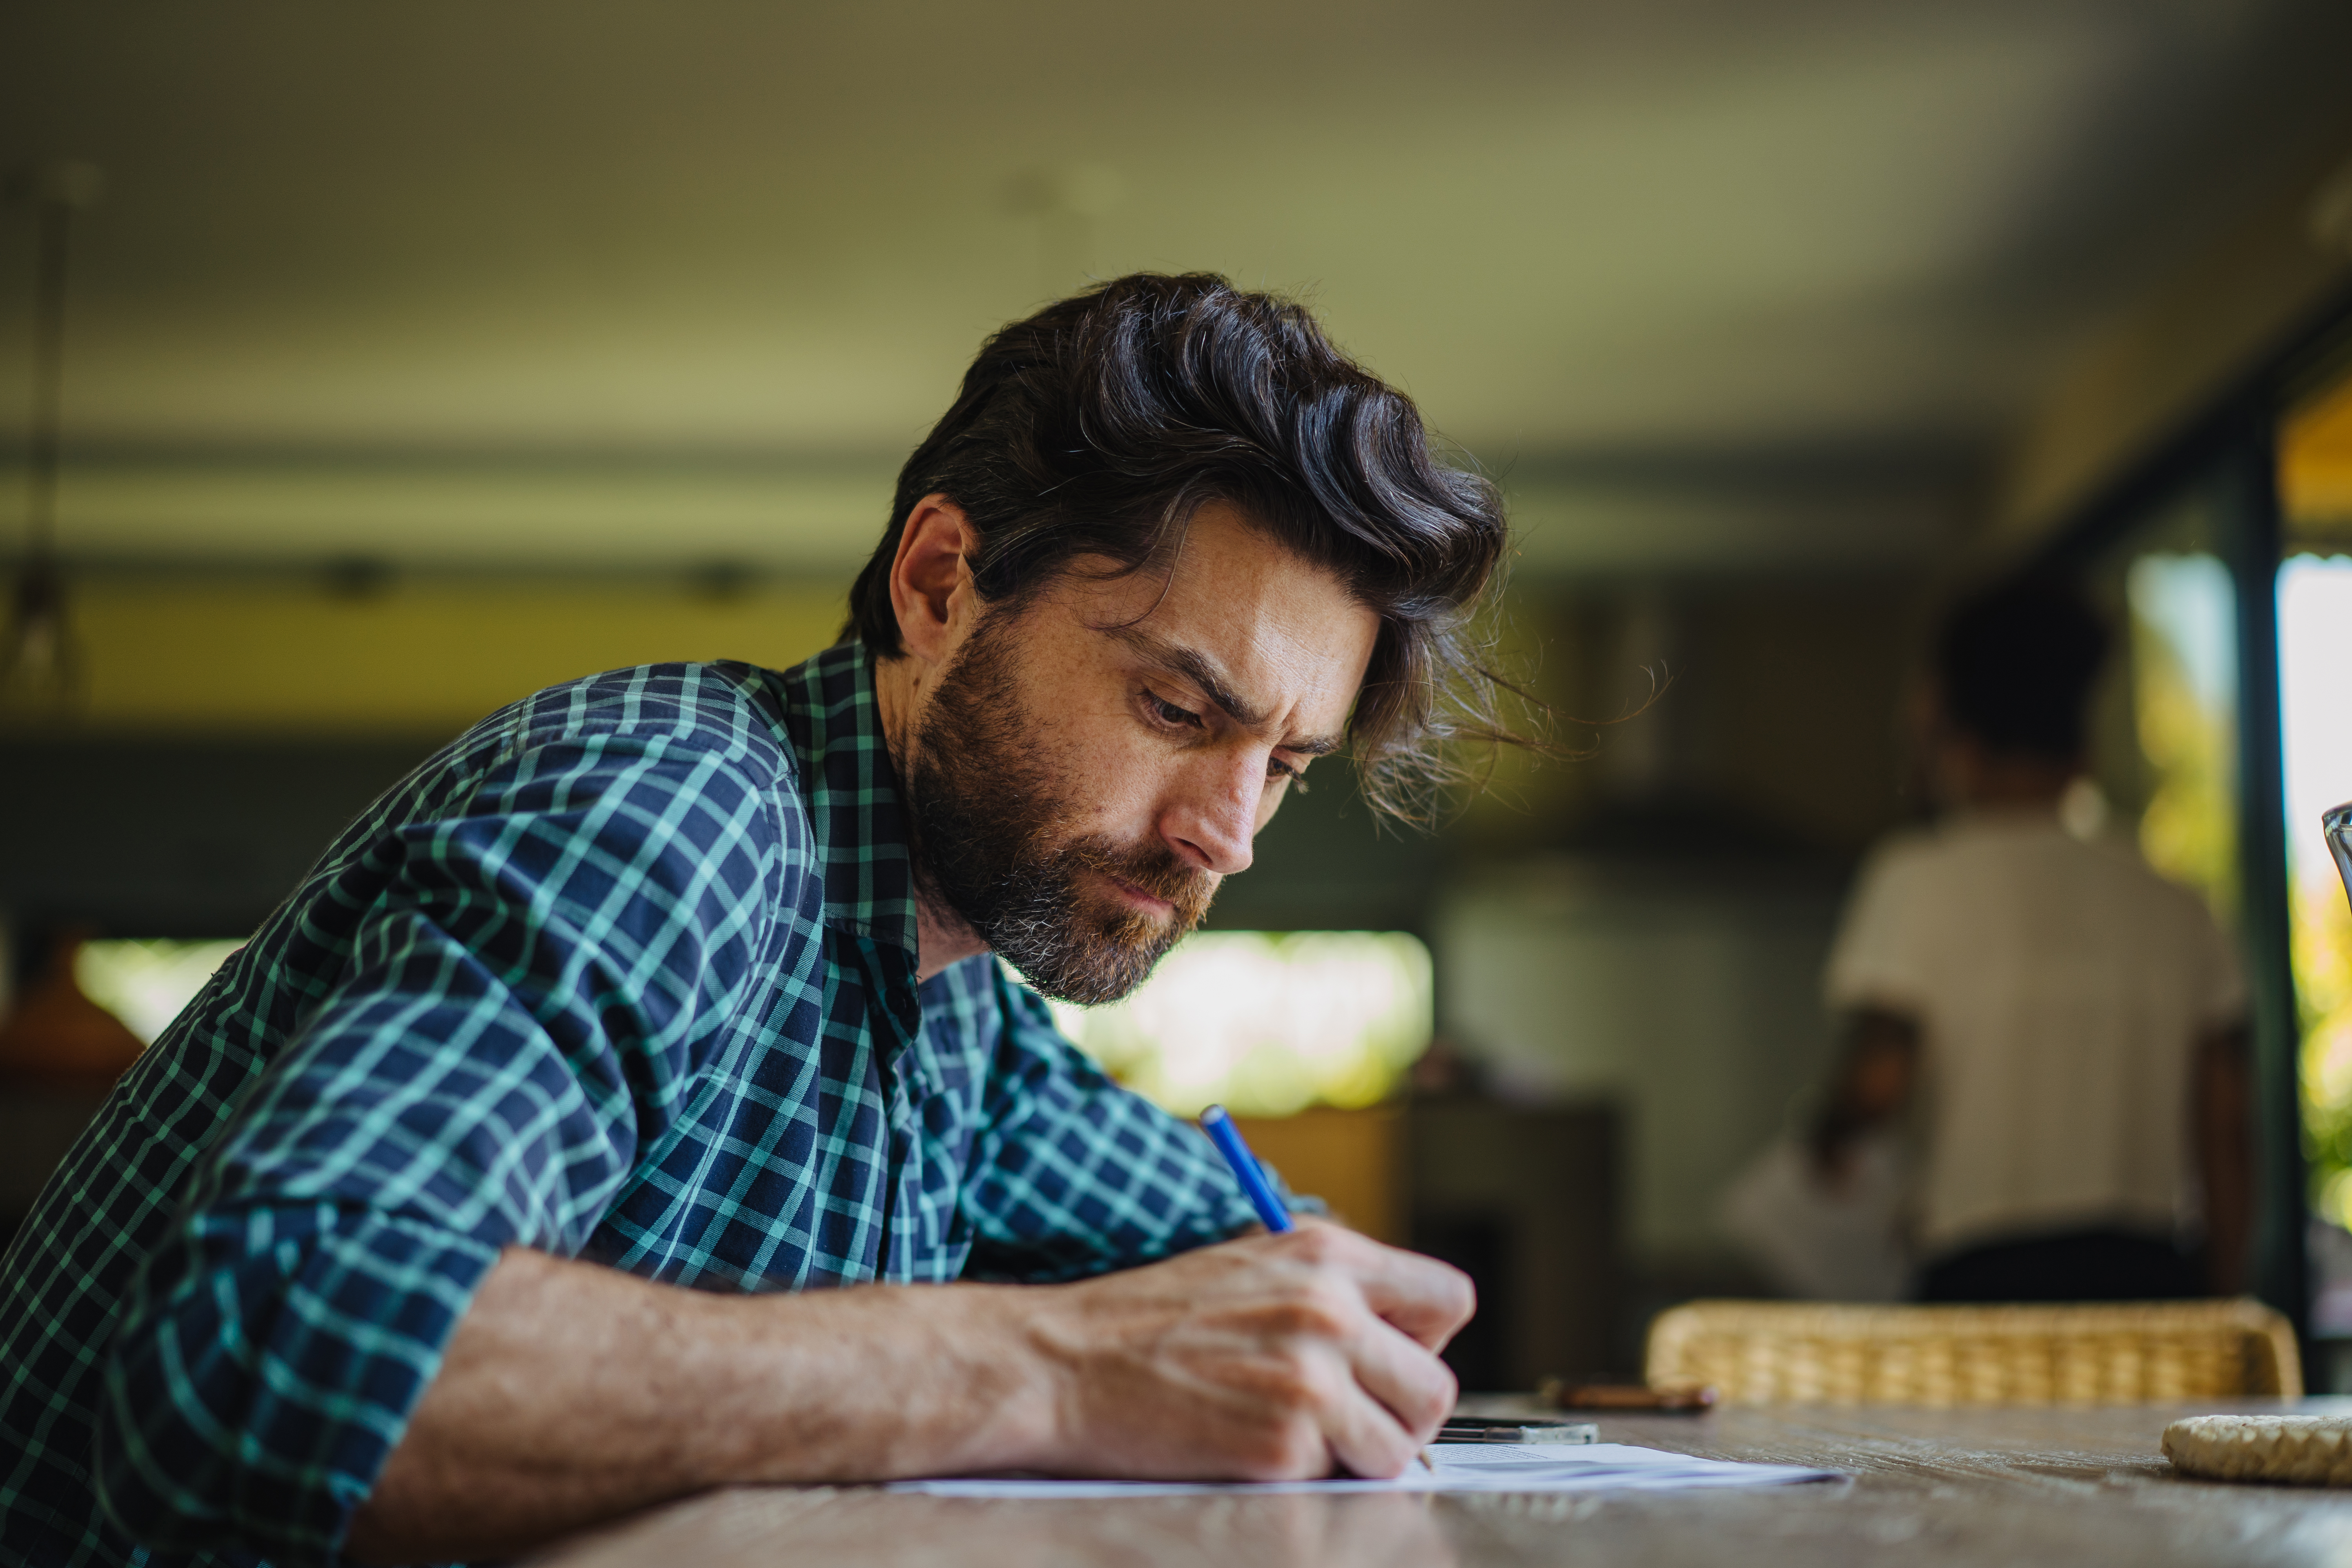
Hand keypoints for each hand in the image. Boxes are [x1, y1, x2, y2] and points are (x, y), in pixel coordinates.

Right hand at [1017, 1224, 1472, 1481]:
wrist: (1064, 1364)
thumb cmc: (1149, 1319)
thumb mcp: (1252, 1266)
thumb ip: (1331, 1288)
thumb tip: (1397, 1332)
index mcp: (1327, 1254)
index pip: (1449, 1298)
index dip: (1423, 1339)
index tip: (1385, 1358)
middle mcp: (1330, 1309)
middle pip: (1437, 1387)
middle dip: (1397, 1411)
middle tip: (1342, 1415)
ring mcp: (1309, 1379)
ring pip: (1400, 1445)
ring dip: (1357, 1452)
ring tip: (1294, 1432)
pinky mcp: (1283, 1444)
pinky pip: (1339, 1477)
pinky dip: (1304, 1474)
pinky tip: (1250, 1443)